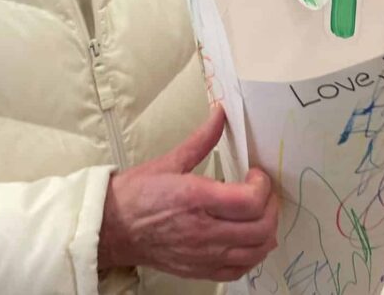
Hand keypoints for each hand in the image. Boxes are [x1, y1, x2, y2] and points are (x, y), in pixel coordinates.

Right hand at [98, 105, 279, 281]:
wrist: (112, 228)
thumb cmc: (137, 194)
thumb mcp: (170, 161)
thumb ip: (201, 139)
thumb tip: (221, 114)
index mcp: (196, 198)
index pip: (250, 201)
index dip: (263, 186)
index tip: (256, 175)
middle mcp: (203, 231)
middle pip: (260, 228)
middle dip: (271, 207)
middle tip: (262, 193)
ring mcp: (203, 254)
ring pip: (255, 252)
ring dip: (266, 231)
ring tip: (259, 214)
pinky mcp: (200, 270)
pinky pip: (240, 270)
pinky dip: (252, 255)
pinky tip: (247, 239)